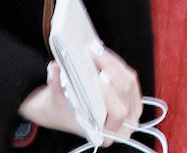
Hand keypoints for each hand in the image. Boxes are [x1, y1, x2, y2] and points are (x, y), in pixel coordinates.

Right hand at [17, 42, 142, 145]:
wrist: (66, 111)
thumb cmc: (63, 110)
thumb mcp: (55, 99)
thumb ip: (55, 84)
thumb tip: (55, 67)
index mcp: (106, 134)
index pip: (118, 113)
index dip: (110, 94)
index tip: (98, 76)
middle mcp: (123, 125)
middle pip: (126, 91)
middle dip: (111, 69)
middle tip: (94, 55)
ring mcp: (131, 110)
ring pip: (129, 80)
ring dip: (113, 63)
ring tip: (96, 52)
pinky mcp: (132, 95)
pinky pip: (129, 75)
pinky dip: (116, 64)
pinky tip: (103, 56)